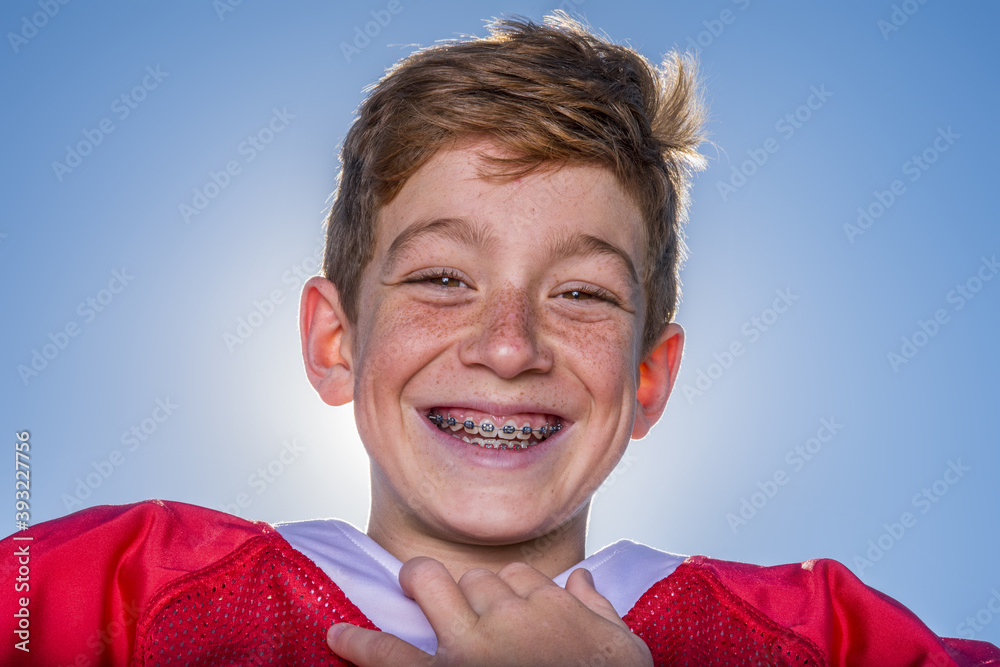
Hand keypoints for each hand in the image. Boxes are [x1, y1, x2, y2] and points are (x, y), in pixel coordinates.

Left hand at [326, 556, 652, 665]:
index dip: (511, 590)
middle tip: (462, 605)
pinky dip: (362, 645)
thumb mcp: (626, 648)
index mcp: (551, 605)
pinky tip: (338, 637)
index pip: (520, 576)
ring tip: (411, 586)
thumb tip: (582, 578)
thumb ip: (600, 609)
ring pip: (435, 584)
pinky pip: (393, 655)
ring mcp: (472, 642)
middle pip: (477, 577)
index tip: (510, 606)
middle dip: (466, 586)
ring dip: (422, 585)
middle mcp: (509, 613)